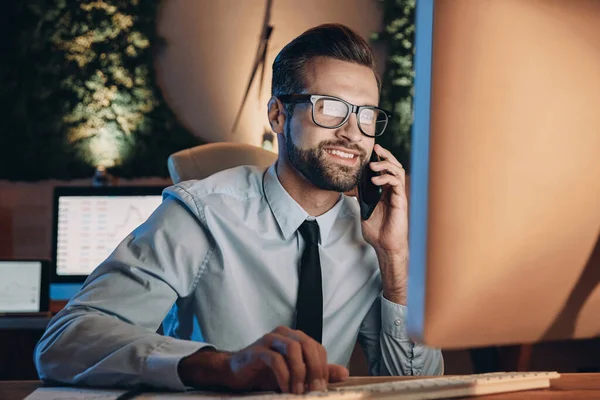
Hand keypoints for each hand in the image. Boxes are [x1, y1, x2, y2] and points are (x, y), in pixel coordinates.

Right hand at [178, 326, 348, 393]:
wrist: (234, 373)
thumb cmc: (265, 373)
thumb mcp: (296, 375)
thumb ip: (318, 372)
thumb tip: (345, 373)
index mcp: (295, 337)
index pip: (318, 348)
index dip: (323, 368)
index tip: (321, 389)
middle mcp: (284, 334)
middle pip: (308, 345)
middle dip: (314, 370)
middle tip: (314, 391)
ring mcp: (270, 339)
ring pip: (294, 349)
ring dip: (299, 373)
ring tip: (298, 392)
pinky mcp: (257, 350)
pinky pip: (276, 359)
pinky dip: (284, 376)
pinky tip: (285, 389)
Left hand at [360, 144, 408, 302]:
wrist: (384, 245)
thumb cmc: (377, 230)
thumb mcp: (364, 209)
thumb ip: (361, 197)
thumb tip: (351, 186)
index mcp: (385, 191)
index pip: (385, 169)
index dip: (380, 158)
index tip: (372, 150)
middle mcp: (393, 191)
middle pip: (393, 166)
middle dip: (386, 155)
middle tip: (376, 148)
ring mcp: (398, 195)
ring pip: (397, 171)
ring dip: (386, 165)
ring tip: (373, 165)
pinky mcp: (401, 201)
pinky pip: (397, 184)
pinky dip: (387, 178)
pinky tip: (376, 179)